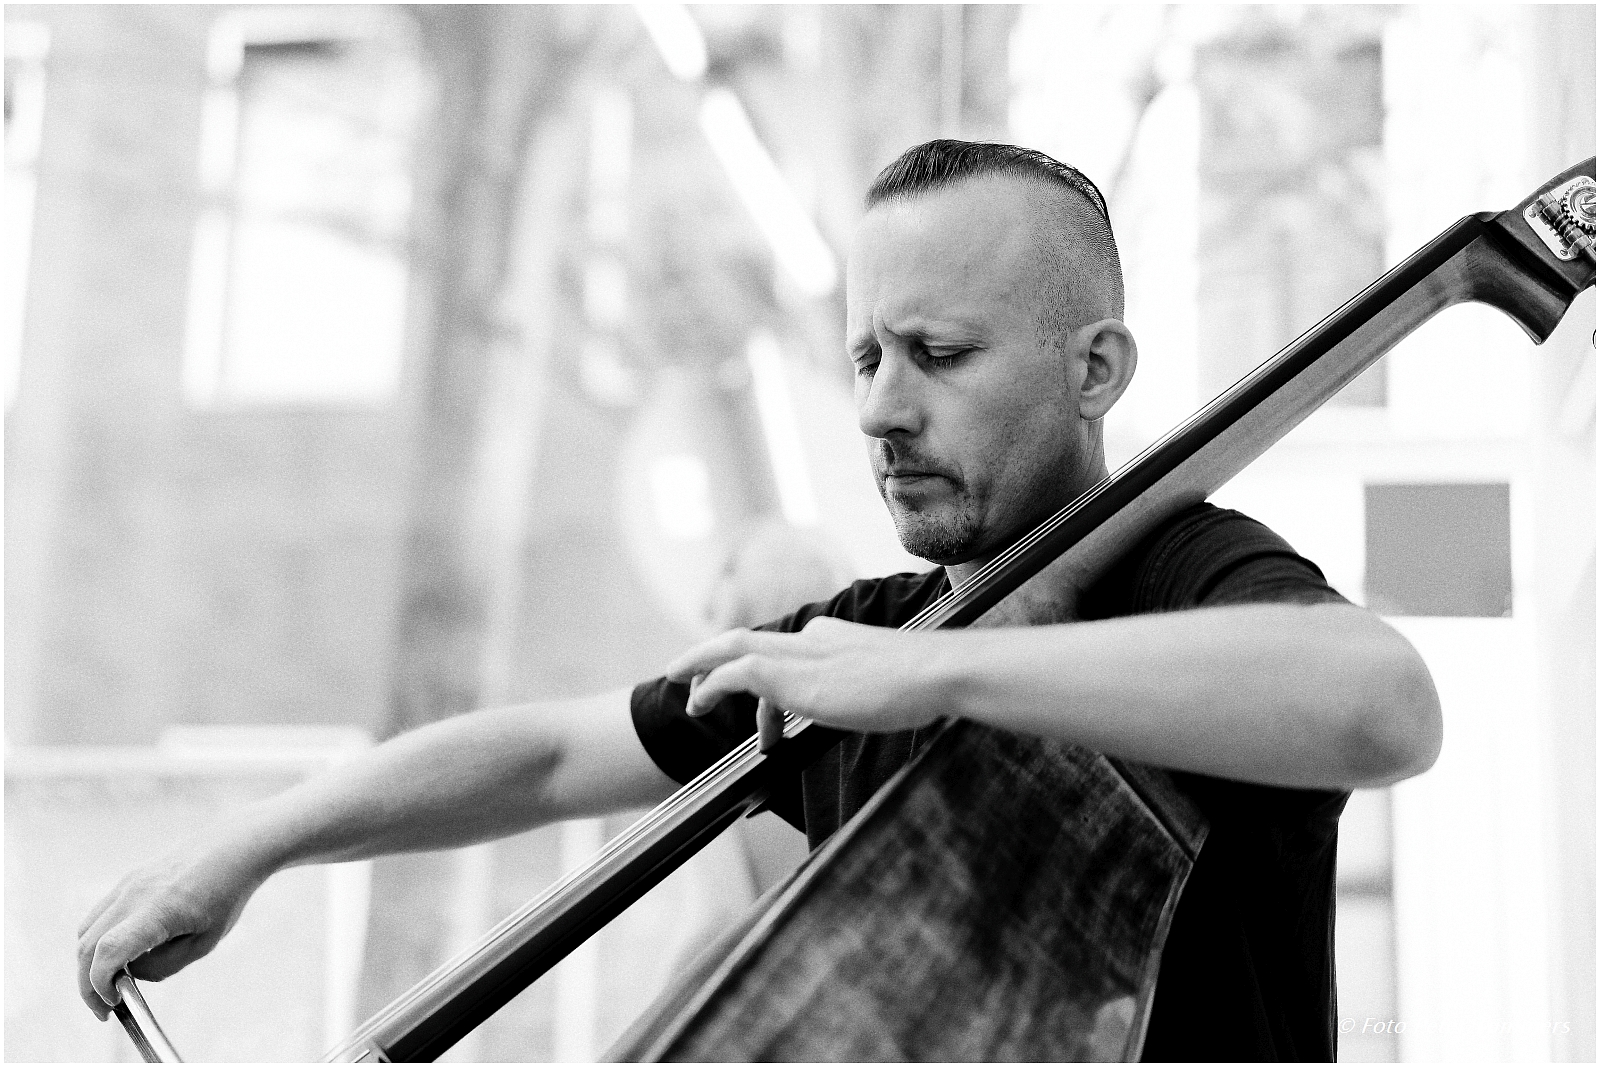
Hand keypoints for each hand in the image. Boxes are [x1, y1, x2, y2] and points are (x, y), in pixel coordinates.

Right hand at [76, 839, 268, 1019]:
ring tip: (112, 983)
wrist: (230, 851)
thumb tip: (128, 975)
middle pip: (87, 946)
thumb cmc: (224, 897)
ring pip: (86, 932)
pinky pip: (97, 917)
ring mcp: (126, 885)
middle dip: (88, 984)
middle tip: (104, 1009)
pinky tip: (119, 955)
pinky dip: (96, 942)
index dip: (99, 984)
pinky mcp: (125, 881)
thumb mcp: (203, 943)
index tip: (112, 1004)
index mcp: (159, 910)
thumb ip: (164, 966)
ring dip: (89, 963)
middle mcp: (134, 894)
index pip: (109, 950)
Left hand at [666, 616, 958, 733]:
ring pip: (733, 648)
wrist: (934, 672)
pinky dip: (713, 684)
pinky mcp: (791, 674)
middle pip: (749, 640)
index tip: (766, 720)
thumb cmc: (926, 684)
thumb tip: (880, 704)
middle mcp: (812, 637)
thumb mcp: (893, 683)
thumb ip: (872, 688)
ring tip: (689, 699)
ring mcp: (800, 653)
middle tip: (690, 678)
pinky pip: (736, 672)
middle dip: (713, 656)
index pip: (787, 654)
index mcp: (834, 638)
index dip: (767, 685)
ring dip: (703, 669)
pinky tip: (701, 703)